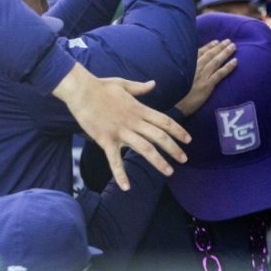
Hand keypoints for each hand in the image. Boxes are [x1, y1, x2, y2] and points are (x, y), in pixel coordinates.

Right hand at [52, 63, 189, 190]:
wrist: (81, 91)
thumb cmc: (101, 86)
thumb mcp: (124, 84)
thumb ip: (140, 87)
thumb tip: (153, 83)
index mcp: (139, 109)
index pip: (164, 121)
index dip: (178, 130)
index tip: (188, 139)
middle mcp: (133, 121)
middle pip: (159, 137)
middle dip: (174, 149)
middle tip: (184, 159)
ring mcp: (120, 131)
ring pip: (145, 149)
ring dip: (158, 162)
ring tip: (169, 172)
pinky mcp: (105, 139)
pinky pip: (114, 160)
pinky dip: (120, 174)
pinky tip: (126, 187)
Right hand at [176, 39, 236, 115]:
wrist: (174, 106)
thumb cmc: (174, 94)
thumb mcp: (176, 77)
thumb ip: (185, 69)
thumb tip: (190, 65)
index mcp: (187, 65)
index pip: (200, 52)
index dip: (209, 46)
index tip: (217, 41)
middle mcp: (195, 68)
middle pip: (210, 55)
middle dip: (220, 47)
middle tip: (229, 41)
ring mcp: (202, 76)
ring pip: (216, 61)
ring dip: (225, 53)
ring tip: (233, 47)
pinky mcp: (207, 85)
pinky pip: (220, 74)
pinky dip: (228, 67)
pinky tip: (235, 61)